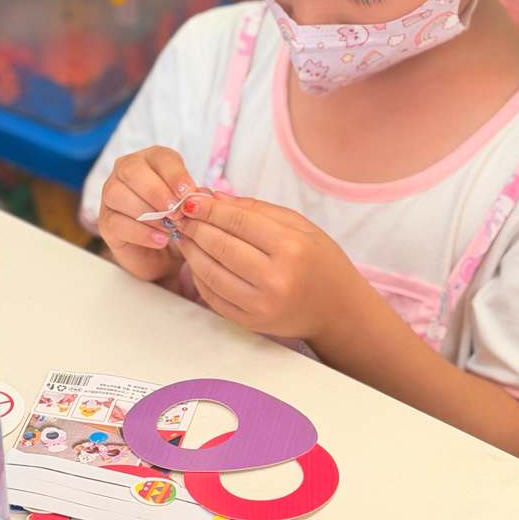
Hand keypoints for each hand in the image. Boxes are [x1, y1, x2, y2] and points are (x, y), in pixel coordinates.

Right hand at [98, 146, 196, 283]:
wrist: (166, 253)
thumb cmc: (180, 220)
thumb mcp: (193, 207)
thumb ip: (196, 198)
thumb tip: (199, 195)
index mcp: (152, 159)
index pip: (160, 158)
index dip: (175, 175)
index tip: (188, 193)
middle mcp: (126, 170)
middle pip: (132, 171)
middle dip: (157, 192)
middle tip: (176, 212)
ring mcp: (111, 195)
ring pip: (118, 194)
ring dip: (147, 213)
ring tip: (169, 229)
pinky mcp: (104, 221)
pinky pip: (115, 222)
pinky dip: (140, 232)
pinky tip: (160, 241)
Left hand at [173, 192, 373, 339]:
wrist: (338, 310)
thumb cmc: (322, 263)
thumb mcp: (301, 227)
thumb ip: (257, 210)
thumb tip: (215, 197)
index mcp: (291, 248)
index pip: (237, 222)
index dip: (208, 209)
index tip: (190, 199)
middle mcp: (275, 278)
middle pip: (220, 246)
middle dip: (195, 226)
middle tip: (179, 214)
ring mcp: (260, 305)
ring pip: (210, 272)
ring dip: (191, 250)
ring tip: (184, 235)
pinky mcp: (250, 322)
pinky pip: (212, 296)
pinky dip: (199, 276)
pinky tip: (196, 260)